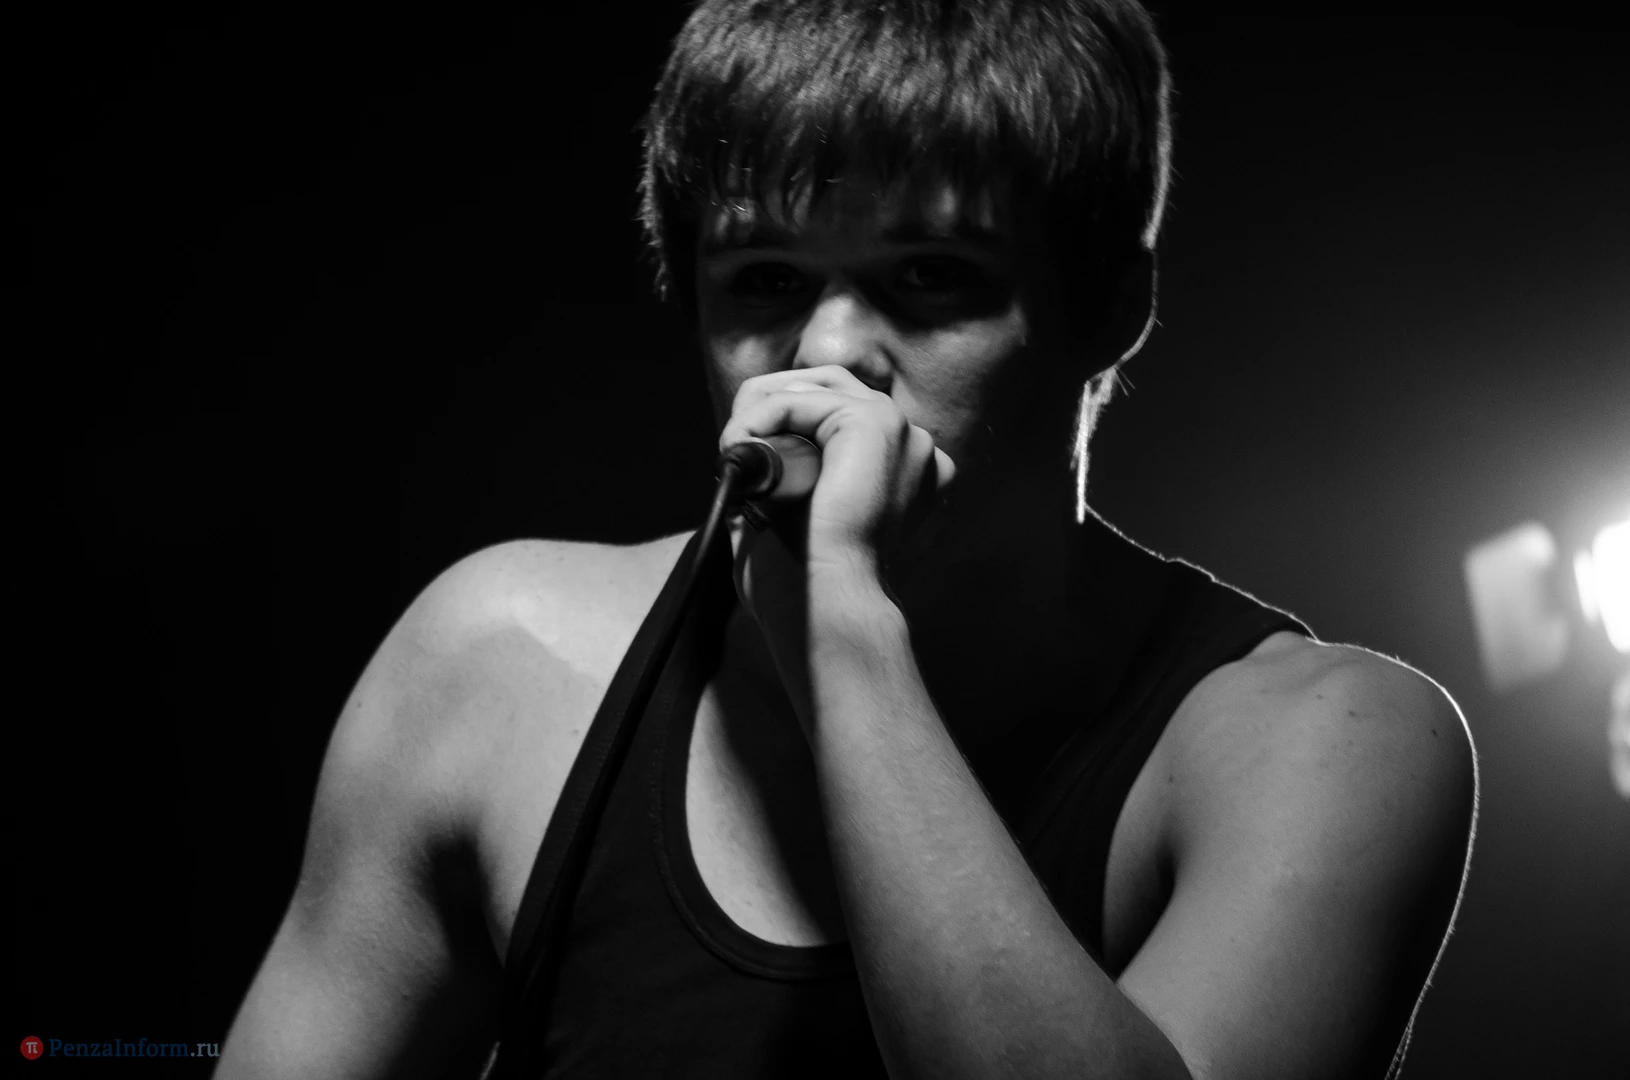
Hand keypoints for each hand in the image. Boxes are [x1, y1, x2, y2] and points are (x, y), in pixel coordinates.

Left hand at [719, 366, 954, 731]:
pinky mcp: (875, 424)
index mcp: (902, 472)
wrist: (826, 612)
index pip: (838, 414)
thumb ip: (782, 486)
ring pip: (812, 386)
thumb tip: (745, 458)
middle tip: (732, 448)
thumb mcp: (789, 524)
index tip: (745, 463)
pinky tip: (738, 450)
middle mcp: (911, 446)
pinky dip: (758, 420)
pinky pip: (800, 399)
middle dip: (768, 405)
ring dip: (759, 412)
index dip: (783, 426)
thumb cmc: (807, 587)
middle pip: (827, 386)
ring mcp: (900, 431)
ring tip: (732, 454)